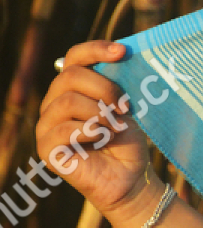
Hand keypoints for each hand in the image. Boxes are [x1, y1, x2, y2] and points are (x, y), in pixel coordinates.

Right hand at [36, 41, 154, 218]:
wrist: (131, 178)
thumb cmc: (128, 141)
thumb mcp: (126, 108)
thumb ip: (116, 84)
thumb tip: (120, 54)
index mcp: (72, 89)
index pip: (73, 58)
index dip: (95, 50)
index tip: (122, 52)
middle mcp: (54, 103)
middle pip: (69, 76)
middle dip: (104, 88)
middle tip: (125, 108)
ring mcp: (47, 125)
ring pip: (67, 101)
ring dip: (100, 113)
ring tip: (116, 127)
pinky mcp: (46, 148)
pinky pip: (63, 129)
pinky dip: (90, 131)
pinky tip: (103, 139)